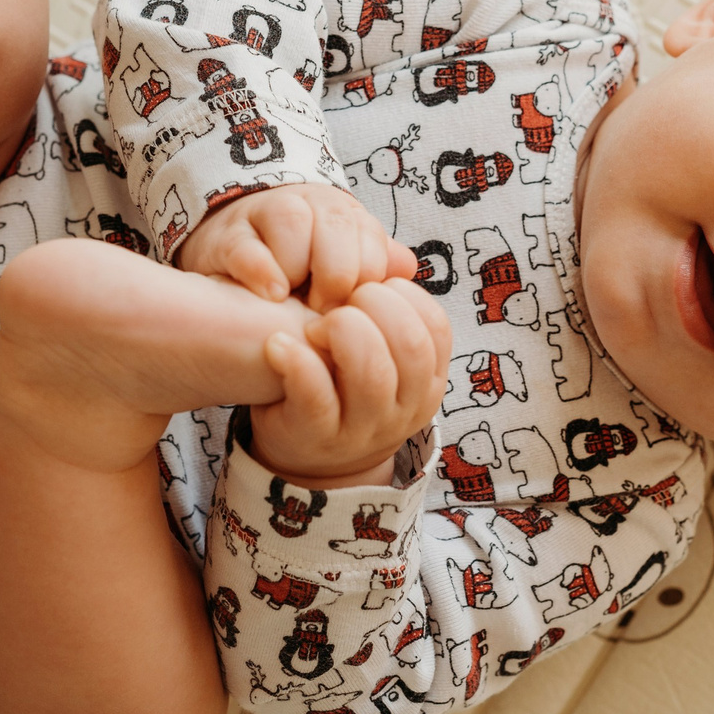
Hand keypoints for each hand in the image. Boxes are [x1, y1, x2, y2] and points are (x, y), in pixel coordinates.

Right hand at [177, 182, 414, 310]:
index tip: (355, 309)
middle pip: (337, 224)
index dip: (367, 278)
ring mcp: (263, 216)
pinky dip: (262, 272)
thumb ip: (375, 266)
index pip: (371, 239)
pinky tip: (272, 296)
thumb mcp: (341, 267)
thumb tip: (407, 268)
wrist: (234, 248)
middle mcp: (307, 207)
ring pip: (293, 222)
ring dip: (300, 266)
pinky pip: (247, 246)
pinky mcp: (227, 237)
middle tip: (326, 311)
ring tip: (293, 300)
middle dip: (338, 275)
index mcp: (343, 216)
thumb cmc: (299, 268)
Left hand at [250, 277, 451, 485]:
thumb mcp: (380, 354)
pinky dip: (296, 361)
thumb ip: (389, 310)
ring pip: (371, 373)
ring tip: (312, 324)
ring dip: (340, 332)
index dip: (402, 295)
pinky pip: (316, 396)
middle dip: (373, 307)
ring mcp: (363, 428)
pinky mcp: (317, 436)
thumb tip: (396, 257)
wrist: (310, 456)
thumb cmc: (344, 385)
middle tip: (338, 303)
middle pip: (410, 346)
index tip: (369, 288)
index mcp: (427, 381)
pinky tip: (278, 344)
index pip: (435, 326)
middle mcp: (404, 408)